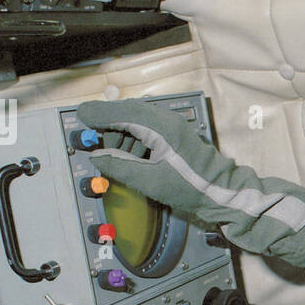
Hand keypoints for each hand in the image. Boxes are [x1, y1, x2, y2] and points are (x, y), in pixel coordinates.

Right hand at [78, 99, 304, 254]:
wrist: (223, 193)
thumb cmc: (190, 187)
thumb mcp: (149, 180)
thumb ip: (119, 166)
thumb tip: (96, 156)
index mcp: (158, 125)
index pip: (119, 111)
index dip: (98, 114)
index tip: (81, 117)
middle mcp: (164, 119)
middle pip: (127, 113)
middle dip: (109, 127)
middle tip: (98, 146)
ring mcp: (171, 126)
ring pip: (136, 121)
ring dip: (122, 136)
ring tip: (118, 158)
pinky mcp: (176, 135)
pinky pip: (147, 130)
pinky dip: (135, 141)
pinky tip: (134, 159)